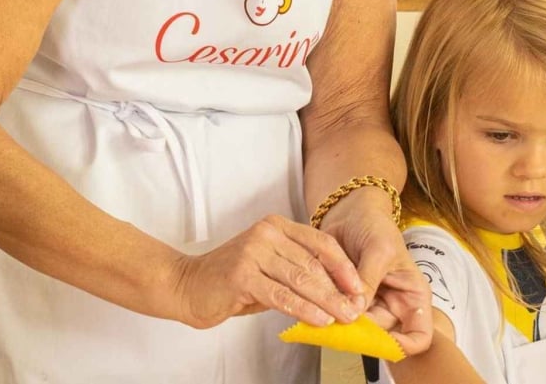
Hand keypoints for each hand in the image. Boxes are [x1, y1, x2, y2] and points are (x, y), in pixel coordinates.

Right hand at [168, 214, 365, 329]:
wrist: (187, 285)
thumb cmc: (230, 281)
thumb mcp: (267, 268)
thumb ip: (296, 273)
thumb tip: (335, 293)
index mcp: (275, 226)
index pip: (319, 242)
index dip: (342, 266)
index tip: (358, 287)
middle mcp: (265, 234)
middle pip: (313, 263)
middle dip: (338, 289)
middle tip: (356, 309)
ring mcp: (253, 252)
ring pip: (300, 279)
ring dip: (326, 301)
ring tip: (343, 317)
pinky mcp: (242, 275)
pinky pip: (281, 295)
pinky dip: (303, 309)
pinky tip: (318, 320)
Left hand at [319, 186, 433, 355]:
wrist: (350, 212)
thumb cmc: (375, 225)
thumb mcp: (379, 249)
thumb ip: (368, 281)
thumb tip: (354, 312)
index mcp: (413, 296)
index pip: (419, 336)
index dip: (404, 346)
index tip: (380, 343)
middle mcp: (393, 306)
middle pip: (382, 338)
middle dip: (362, 336)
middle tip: (339, 324)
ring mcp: (369, 307)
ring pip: (357, 331)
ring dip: (341, 325)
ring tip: (325, 310)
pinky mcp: (346, 302)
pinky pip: (338, 317)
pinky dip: (327, 313)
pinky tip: (317, 302)